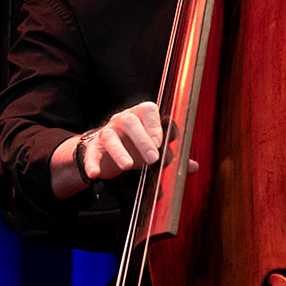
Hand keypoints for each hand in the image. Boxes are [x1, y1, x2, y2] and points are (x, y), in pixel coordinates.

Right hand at [83, 101, 199, 180]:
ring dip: (120, 151)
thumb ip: (172, 156)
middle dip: (142, 139)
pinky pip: (91, 153)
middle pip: (130, 121)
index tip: (162, 142)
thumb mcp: (154, 151)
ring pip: (110, 136)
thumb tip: (195, 166)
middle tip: (153, 158)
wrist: (105, 152)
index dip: (155, 125)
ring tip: (128, 166)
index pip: (148, 110)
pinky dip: (92, 163)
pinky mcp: (92, 148)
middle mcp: (122, 120)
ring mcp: (107, 133)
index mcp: (140, 117)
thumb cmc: (135, 147)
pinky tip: (95, 174)